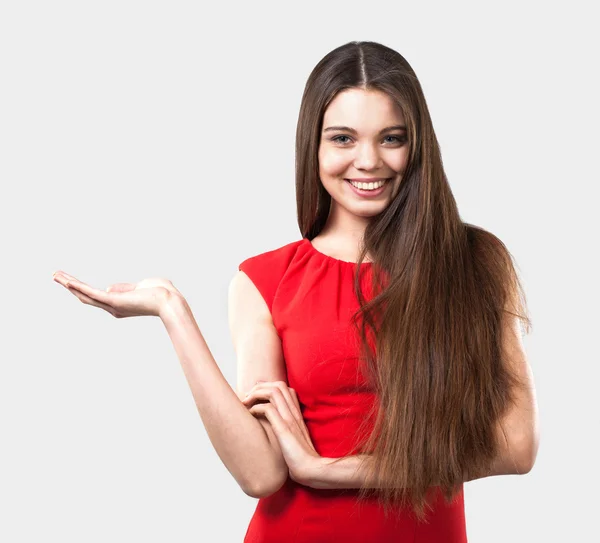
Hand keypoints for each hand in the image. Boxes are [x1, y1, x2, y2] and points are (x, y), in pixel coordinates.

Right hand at [52, 270, 180, 317]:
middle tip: (55, 276)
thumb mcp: (139, 287)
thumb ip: (124, 287)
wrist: (170, 302)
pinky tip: (68, 281)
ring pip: (85, 295)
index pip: (96, 296)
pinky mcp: (114, 301)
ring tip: (55, 275)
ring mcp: (112, 305)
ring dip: (69, 284)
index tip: (69, 280)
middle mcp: (112, 308)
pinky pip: (93, 293)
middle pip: (85, 296)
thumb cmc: (161, 293)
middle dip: (69, 285)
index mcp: (118, 304)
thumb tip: (108, 287)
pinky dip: (79, 287)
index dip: (81, 288)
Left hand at [242, 380, 320, 486]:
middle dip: (259, 387)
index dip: (269, 386)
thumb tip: (273, 431)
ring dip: (256, 394)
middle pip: (278, 385)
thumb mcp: (294, 440)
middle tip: (247, 397)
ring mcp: (289, 419)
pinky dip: (256, 408)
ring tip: (245, 402)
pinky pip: (268, 409)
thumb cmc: (301, 460)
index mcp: (297, 414)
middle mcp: (294, 413)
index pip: (286, 389)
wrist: (311, 470)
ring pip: (273, 392)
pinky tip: (250, 415)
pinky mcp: (284, 429)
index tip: (256, 395)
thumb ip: (287, 431)